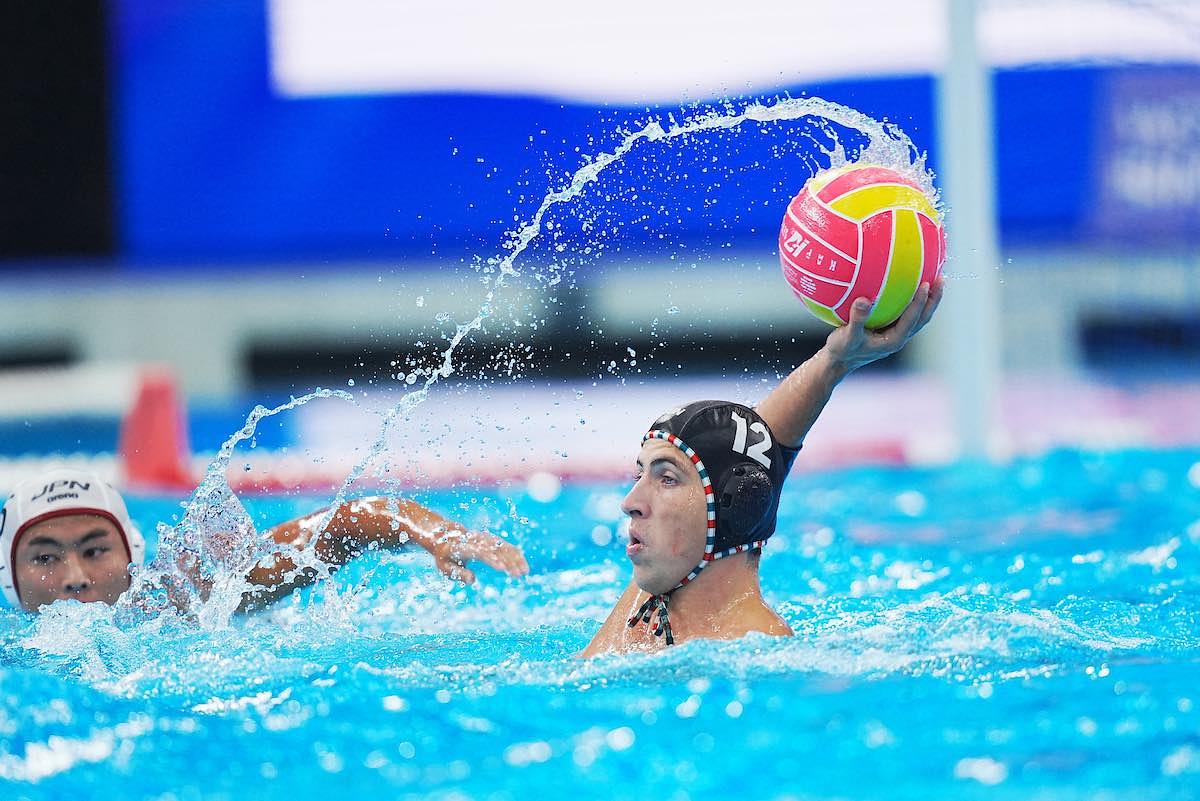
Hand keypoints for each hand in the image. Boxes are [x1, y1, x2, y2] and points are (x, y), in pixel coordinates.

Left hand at [429, 528, 529, 583]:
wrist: (447, 538)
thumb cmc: (446, 557)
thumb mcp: (445, 567)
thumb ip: (458, 574)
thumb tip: (473, 580)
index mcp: (464, 547)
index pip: (480, 552)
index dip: (491, 559)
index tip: (502, 568)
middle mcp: (477, 540)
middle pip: (496, 549)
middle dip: (508, 561)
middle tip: (518, 575)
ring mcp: (486, 539)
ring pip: (504, 546)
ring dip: (516, 558)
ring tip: (525, 572)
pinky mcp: (493, 540)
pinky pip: (507, 546)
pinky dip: (517, 555)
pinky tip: (524, 566)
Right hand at [823, 277, 943, 374]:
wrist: (837, 362)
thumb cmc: (842, 351)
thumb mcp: (847, 336)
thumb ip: (857, 319)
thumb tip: (864, 300)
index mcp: (894, 340)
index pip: (913, 319)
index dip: (921, 302)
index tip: (926, 284)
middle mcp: (899, 337)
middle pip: (923, 317)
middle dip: (934, 299)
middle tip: (941, 278)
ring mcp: (895, 334)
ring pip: (917, 316)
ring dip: (927, 299)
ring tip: (933, 279)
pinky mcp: (889, 330)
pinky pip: (905, 313)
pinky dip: (910, 300)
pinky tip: (906, 284)